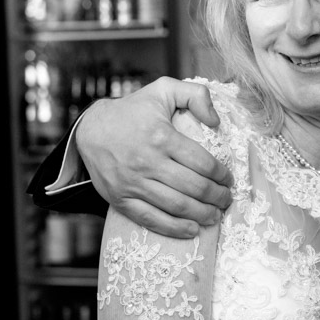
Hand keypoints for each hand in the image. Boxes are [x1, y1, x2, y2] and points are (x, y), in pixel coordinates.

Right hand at [75, 77, 233, 237]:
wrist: (90, 129)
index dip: (221, 175)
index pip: (202, 162)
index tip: (229, 179)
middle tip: (227, 199)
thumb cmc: (133, 110)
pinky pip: (151, 219)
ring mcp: (133, 183)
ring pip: (176, 206)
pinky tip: (192, 230)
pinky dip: (174, 228)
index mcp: (162, 136)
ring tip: (216, 215)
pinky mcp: (120, 199)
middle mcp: (148, 162)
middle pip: (193, 187)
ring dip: (202, 214)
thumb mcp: (164, 89)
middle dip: (217, 197)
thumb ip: (195, 94)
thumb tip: (217, 120)